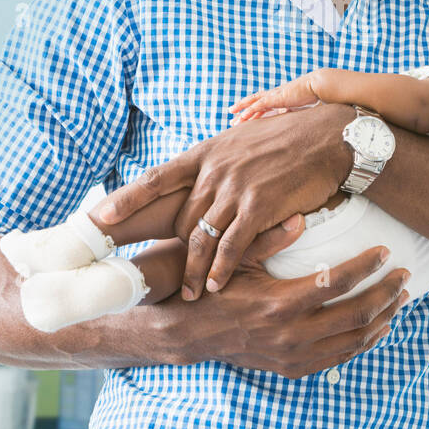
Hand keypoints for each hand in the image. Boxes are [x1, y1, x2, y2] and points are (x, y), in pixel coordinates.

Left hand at [87, 101, 354, 301]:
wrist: (329, 136)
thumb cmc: (291, 135)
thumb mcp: (248, 134)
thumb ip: (226, 151)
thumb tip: (218, 145)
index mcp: (207, 152)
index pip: (156, 177)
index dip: (127, 198)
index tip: (100, 217)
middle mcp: (215, 169)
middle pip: (182, 219)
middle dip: (172, 252)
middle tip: (160, 277)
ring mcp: (235, 188)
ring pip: (203, 238)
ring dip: (195, 270)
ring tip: (191, 293)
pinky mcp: (259, 206)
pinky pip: (232, 246)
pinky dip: (222, 269)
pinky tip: (217, 285)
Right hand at [163, 243, 411, 378]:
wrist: (190, 333)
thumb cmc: (214, 287)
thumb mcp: (238, 259)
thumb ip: (269, 237)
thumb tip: (301, 214)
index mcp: (279, 303)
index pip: (338, 282)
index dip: (367, 265)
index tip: (385, 250)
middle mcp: (290, 334)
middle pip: (356, 315)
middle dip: (386, 294)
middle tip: (403, 274)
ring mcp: (293, 356)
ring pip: (353, 342)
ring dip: (383, 319)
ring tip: (400, 298)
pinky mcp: (293, 368)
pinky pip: (339, 359)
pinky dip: (363, 343)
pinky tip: (378, 327)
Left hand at [228, 70, 330, 124]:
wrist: (316, 85)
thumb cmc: (311, 94)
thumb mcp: (299, 105)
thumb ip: (293, 112)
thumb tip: (291, 120)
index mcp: (278, 96)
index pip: (262, 103)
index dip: (252, 110)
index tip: (244, 116)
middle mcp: (273, 94)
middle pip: (253, 100)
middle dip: (242, 107)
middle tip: (231, 114)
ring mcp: (274, 95)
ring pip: (253, 102)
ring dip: (242, 109)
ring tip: (232, 117)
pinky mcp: (276, 98)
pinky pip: (259, 105)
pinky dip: (250, 111)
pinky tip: (242, 116)